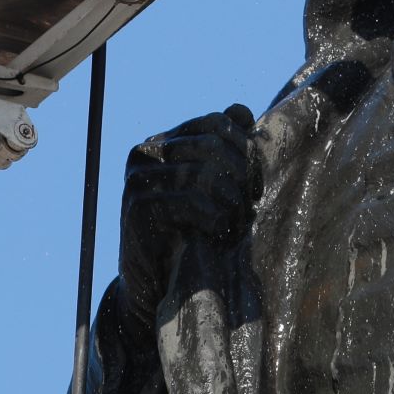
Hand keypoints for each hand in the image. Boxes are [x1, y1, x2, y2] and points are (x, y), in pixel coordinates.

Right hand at [116, 104, 260, 323]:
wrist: (150, 282)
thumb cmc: (185, 231)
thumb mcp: (205, 187)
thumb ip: (221, 148)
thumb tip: (242, 111)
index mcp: (161, 141)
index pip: (215, 121)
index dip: (244, 146)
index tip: (255, 181)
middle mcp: (145, 153)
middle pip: (212, 145)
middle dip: (241, 174)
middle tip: (250, 203)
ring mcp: (138, 180)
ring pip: (204, 172)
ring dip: (231, 200)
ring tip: (237, 221)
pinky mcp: (139, 209)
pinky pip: (192, 202)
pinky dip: (215, 217)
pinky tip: (219, 231)